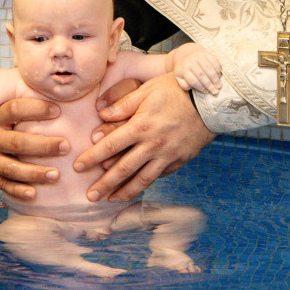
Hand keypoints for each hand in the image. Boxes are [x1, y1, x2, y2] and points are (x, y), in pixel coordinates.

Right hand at [0, 96, 66, 199]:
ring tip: (57, 175)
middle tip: (65, 145)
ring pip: (12, 168)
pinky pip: (3, 185)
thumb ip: (15, 95)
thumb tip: (46, 80)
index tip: (58, 110)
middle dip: (43, 145)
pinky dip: (18, 191)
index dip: (35, 109)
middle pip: (17, 142)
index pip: (13, 109)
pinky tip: (34, 194)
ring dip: (35, 172)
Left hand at [75, 73, 212, 202]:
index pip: (110, 145)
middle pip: (123, 169)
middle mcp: (153, 145)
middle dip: (105, 184)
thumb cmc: (177, 91)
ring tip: (111, 200)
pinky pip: (159, 175)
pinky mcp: (180, 161)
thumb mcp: (147, 90)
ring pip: (142, 179)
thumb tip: (101, 115)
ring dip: (125, 192)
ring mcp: (168, 156)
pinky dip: (146, 183)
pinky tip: (136, 188)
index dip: (92, 157)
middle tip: (90, 196)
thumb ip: (123, 104)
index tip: (78, 167)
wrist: (211, 103)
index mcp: (141, 126)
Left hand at [169, 43, 222, 94]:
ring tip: (219, 85)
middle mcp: (191, 62)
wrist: (186, 52)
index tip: (206, 92)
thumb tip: (190, 87)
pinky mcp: (206, 52)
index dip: (200, 87)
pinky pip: (213, 60)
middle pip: (201, 75)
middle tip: (215, 91)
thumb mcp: (179, 76)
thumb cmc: (184, 68)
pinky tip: (219, 75)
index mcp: (184, 69)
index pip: (192, 80)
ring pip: (208, 68)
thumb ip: (183, 84)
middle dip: (209, 84)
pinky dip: (217, 68)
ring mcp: (198, 56)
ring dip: (215, 78)